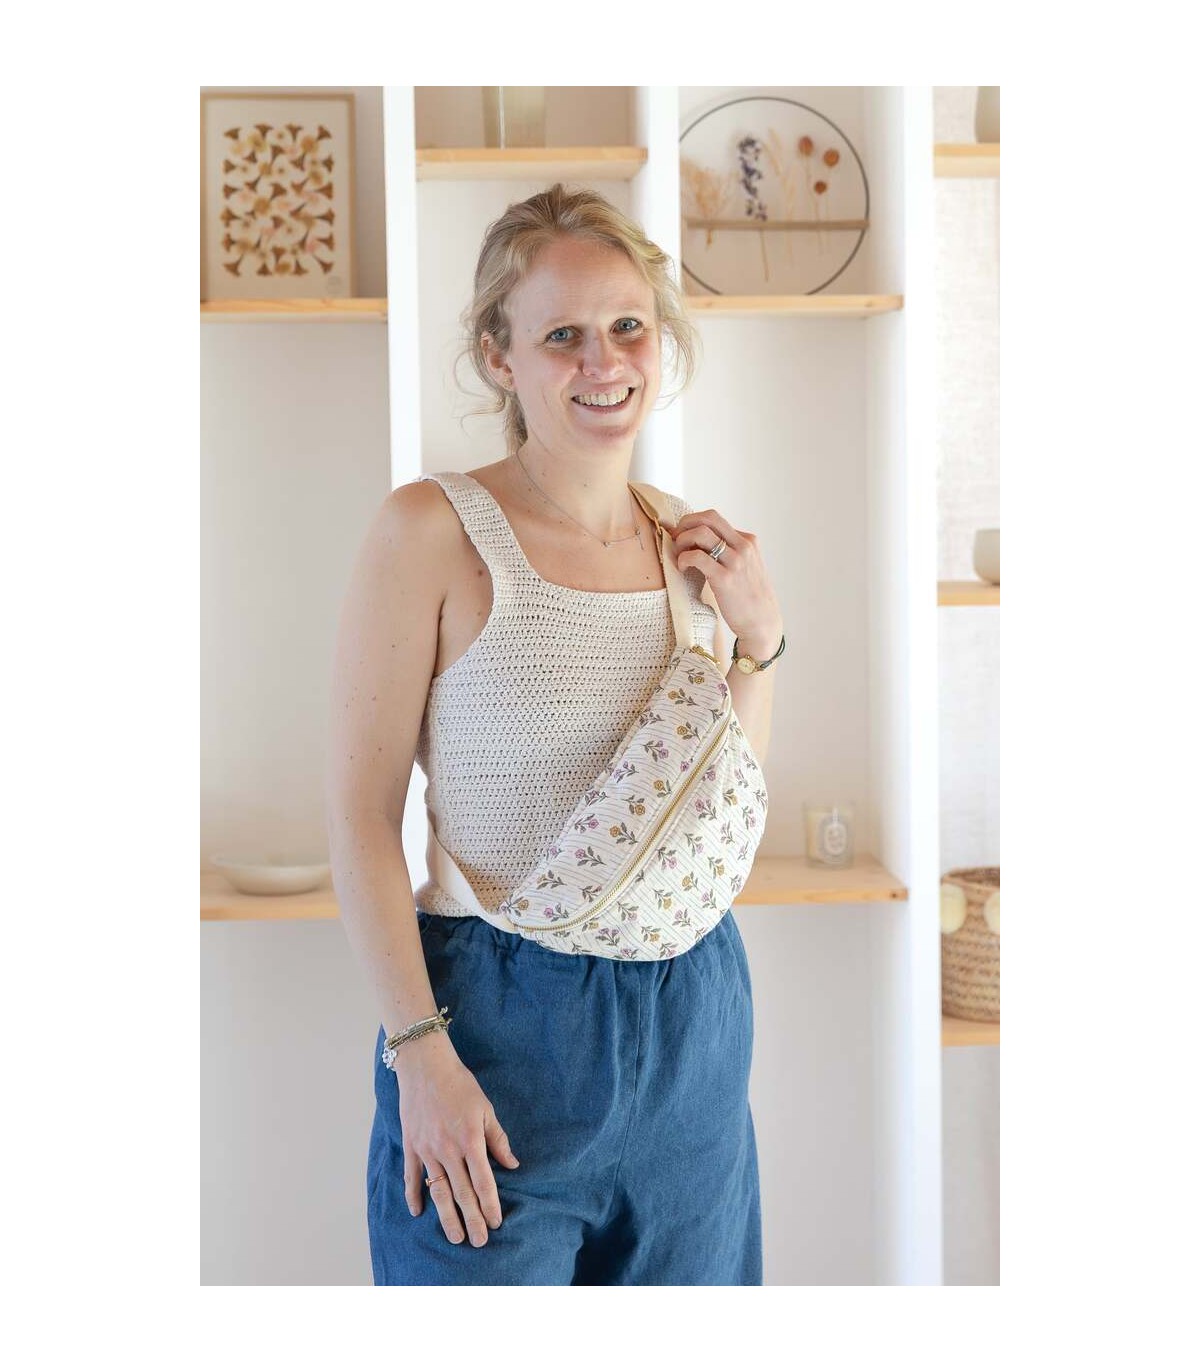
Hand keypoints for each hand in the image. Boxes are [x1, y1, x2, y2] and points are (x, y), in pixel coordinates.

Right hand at [393, 1031, 519, 1246]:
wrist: (426, 1067)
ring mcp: (427, 1150)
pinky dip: (413, 1195)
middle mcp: (448, 1150)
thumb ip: (498, 1140)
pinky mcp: (411, 1146)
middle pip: (461, 1193)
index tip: (496, 1222)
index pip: (483, 1182)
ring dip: (446, 1216)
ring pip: (437, 1191)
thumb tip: (513, 1165)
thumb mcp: (486, 1109)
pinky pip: (411, 1176)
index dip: (490, 1205)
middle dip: (471, 1220)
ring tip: (454, 1237)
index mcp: (470, 1140)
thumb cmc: (460, 1085)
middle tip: (479, 1241)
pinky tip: (418, 1212)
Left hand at [668, 509, 782, 654]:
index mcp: (748, 541)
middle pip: (709, 517)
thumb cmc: (750, 598)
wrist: (762, 622)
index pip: (715, 518)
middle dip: (685, 523)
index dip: (693, 523)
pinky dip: (684, 558)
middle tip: (675, 538)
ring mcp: (736, 561)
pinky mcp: (725, 578)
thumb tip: (702, 543)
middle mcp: (744, 546)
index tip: (682, 534)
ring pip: (701, 533)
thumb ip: (731, 552)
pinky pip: (697, 557)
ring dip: (682, 540)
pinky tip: (683, 568)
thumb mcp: (746, 566)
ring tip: (679, 555)